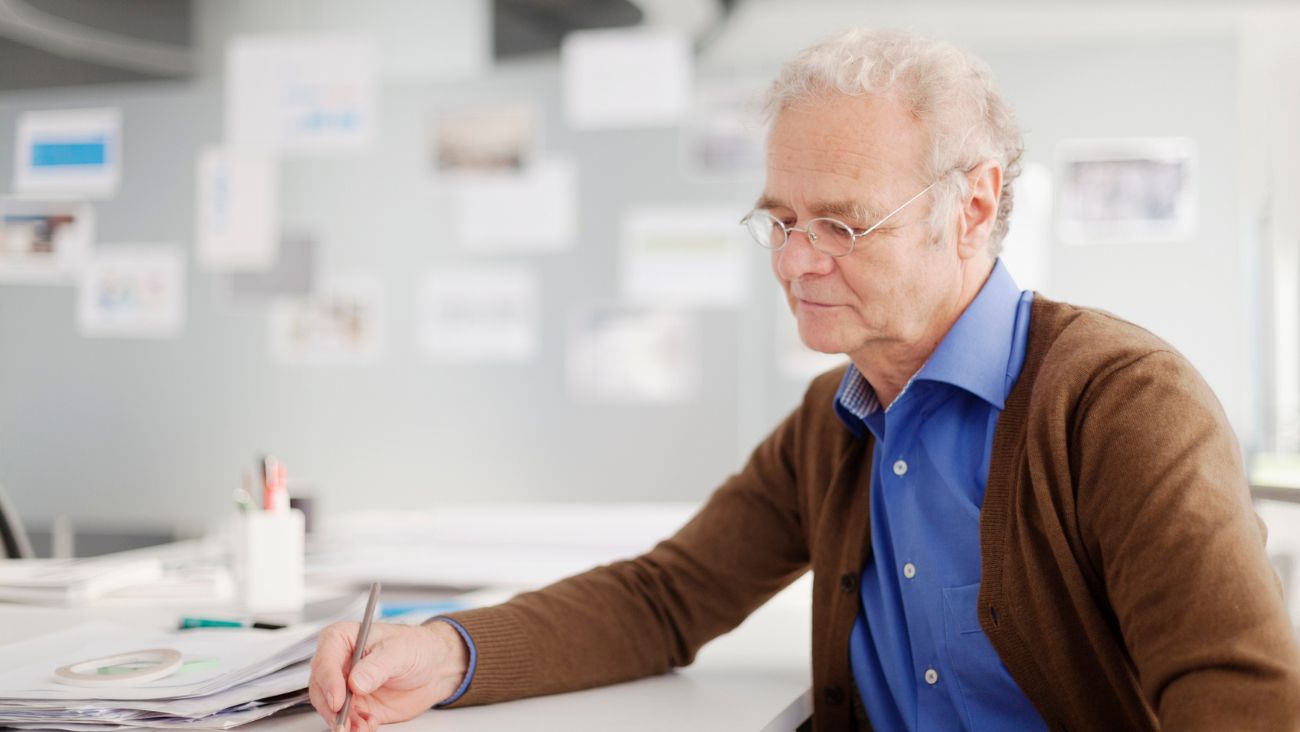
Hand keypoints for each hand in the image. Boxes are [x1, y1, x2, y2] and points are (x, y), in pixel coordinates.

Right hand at [308, 620, 468, 731]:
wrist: (434, 667)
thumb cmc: (415, 647)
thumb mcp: (399, 651)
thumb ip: (377, 666)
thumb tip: (355, 682)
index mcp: (343, 639)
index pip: (325, 660)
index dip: (328, 682)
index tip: (338, 700)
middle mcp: (340, 664)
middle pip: (321, 689)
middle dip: (332, 709)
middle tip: (345, 721)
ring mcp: (346, 687)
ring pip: (331, 709)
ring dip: (344, 722)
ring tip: (362, 727)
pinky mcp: (356, 706)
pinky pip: (347, 721)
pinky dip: (354, 728)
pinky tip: (368, 726)